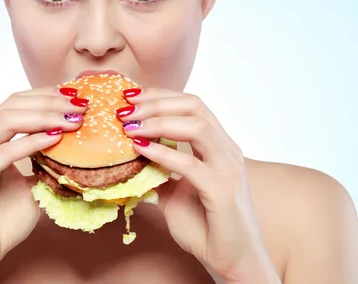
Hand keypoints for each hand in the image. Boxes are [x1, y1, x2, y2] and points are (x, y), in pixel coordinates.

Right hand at [0, 86, 86, 281]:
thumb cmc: (2, 221)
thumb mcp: (31, 183)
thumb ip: (44, 161)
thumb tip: (74, 145)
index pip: (14, 103)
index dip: (45, 95)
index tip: (76, 97)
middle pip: (12, 104)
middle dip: (50, 100)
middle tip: (81, 105)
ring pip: (7, 119)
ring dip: (45, 115)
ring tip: (73, 119)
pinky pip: (5, 152)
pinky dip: (32, 142)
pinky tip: (56, 139)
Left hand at [117, 88, 279, 283]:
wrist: (232, 261)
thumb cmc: (206, 226)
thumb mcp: (172, 192)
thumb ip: (157, 172)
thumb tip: (128, 158)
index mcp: (218, 146)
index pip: (191, 104)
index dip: (159, 95)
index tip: (129, 97)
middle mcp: (227, 150)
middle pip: (194, 106)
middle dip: (156, 103)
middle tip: (125, 109)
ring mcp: (228, 169)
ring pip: (197, 126)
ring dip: (158, 122)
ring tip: (130, 127)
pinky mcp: (223, 191)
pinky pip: (191, 164)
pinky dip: (163, 153)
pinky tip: (141, 150)